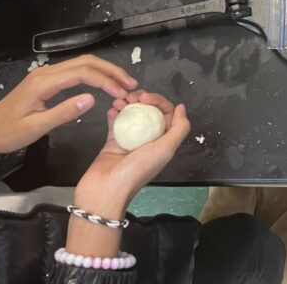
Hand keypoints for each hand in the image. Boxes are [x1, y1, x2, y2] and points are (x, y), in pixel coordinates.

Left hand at [0, 55, 136, 156]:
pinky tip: (103, 85)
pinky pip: (75, 71)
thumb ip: (64, 112)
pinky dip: (93, 75)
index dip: (106, 80)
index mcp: (44, 83)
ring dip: (104, 71)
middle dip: (111, 70)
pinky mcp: (46, 81)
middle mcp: (46, 73)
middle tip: (131, 84)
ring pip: (82, 64)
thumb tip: (92, 98)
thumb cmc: (7, 133)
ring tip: (123, 84)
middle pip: (86, 61)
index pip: (83, 72)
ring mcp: (46, 75)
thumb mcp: (35, 128)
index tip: (123, 93)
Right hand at [68, 91, 189, 256]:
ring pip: (132, 114)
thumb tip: (181, 107)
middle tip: (131, 96)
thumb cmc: (137, 170)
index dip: (158, 101)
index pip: (166, 113)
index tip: (145, 98)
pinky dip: (114, 113)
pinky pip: (115, 122)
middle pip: (149, 111)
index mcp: (163, 141)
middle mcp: (148, 139)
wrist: (105, 189)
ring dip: (126, 103)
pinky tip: (112, 109)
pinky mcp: (113, 141)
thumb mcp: (165, 149)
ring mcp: (130, 139)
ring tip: (119, 101)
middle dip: (141, 99)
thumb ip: (179, 128)